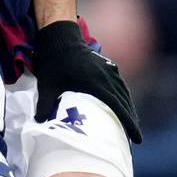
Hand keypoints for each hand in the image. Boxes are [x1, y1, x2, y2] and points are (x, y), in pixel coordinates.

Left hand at [34, 20, 141, 142]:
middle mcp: (107, 77)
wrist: (60, 39)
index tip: (137, 138)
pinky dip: (124, 96)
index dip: (128, 123)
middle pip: (124, 102)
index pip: (117, 107)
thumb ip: (44, 105)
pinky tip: (125, 104)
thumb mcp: (47, 86)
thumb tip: (39, 124)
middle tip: (136, 138)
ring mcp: (109, 70)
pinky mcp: (108, 66)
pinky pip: (120, 84)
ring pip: (124, 93)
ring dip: (129, 108)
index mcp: (95, 84)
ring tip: (132, 124)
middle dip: (132, 120)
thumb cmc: (53, 64)